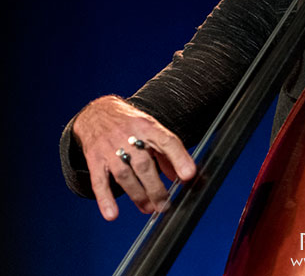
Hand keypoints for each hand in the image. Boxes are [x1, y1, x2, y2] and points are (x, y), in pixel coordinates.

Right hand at [73, 95, 195, 220]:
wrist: (97, 112)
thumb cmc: (130, 124)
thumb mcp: (151, 130)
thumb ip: (166, 153)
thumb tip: (180, 177)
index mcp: (148, 126)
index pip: (167, 141)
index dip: (179, 158)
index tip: (188, 176)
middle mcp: (129, 136)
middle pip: (144, 164)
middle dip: (156, 187)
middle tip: (165, 205)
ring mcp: (110, 148)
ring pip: (124, 175)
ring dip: (138, 195)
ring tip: (149, 209)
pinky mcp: (95, 160)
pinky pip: (99, 181)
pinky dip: (105, 199)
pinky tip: (112, 214)